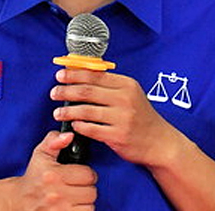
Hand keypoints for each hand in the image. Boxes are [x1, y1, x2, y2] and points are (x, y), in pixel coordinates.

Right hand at [10, 131, 97, 209]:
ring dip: (85, 202)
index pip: (88, 174)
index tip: (80, 174)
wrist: (18, 201)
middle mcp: (56, 194)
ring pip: (90, 206)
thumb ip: (54, 140)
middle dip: (87, 188)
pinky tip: (72, 206)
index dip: (86, 173)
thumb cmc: (33, 177)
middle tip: (77, 186)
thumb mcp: (40, 154)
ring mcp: (59, 210)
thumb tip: (69, 136)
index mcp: (53, 175)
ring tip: (75, 197)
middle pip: (91, 192)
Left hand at [50, 69, 176, 166]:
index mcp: (127, 85)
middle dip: (66, 91)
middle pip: (87, 91)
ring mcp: (122, 118)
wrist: (160, 142)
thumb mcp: (131, 94)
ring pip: (86, 110)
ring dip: (68, 111)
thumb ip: (110, 85)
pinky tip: (73, 124)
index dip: (74, 74)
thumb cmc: (141, 117)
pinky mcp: (118, 136)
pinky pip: (91, 129)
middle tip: (54, 93)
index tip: (60, 75)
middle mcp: (125, 99)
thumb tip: (82, 73)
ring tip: (57, 112)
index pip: (95, 76)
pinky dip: (79, 126)